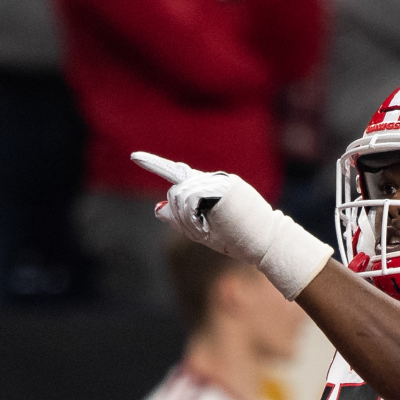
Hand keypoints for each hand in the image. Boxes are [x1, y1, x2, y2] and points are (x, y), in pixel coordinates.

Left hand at [131, 151, 330, 299]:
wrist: (264, 242)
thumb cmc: (237, 240)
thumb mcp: (203, 232)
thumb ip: (181, 220)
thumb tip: (157, 210)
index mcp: (207, 188)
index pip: (178, 173)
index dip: (155, 164)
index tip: (134, 157)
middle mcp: (212, 180)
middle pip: (175, 191)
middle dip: (178, 215)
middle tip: (198, 232)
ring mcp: (218, 181)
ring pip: (181, 195)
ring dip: (186, 220)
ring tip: (205, 232)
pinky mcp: (224, 186)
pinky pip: (192, 198)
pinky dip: (192, 218)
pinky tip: (206, 229)